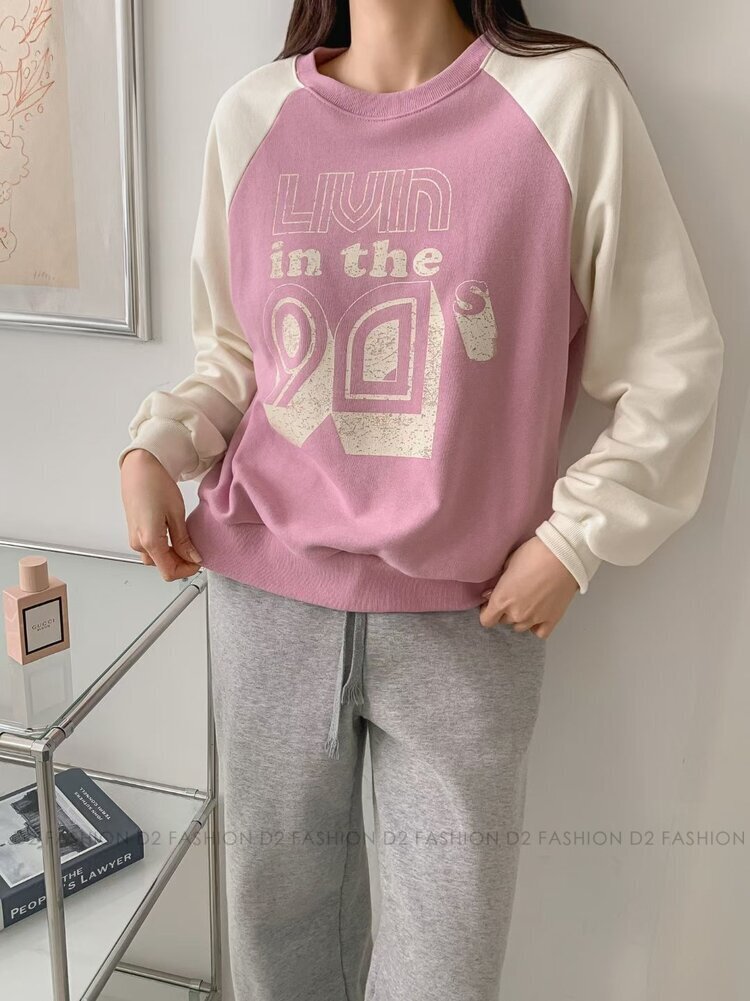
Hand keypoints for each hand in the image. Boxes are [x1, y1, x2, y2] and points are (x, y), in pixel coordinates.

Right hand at [120, 449, 202, 580]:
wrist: (139, 468)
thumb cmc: (155, 484)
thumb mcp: (176, 513)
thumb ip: (183, 541)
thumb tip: (193, 558)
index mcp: (149, 540)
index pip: (169, 572)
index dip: (187, 570)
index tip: (199, 560)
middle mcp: (138, 543)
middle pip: (163, 567)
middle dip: (181, 562)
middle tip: (196, 548)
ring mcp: (134, 538)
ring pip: (157, 559)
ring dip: (172, 556)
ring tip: (186, 539)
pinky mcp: (135, 532)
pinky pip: (151, 549)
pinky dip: (164, 548)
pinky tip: (174, 535)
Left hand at [478, 536, 578, 637]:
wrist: (563, 556)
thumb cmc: (534, 554)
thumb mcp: (508, 563)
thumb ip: (498, 582)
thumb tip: (490, 593)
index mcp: (502, 600)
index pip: (486, 620)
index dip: (487, 612)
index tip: (491, 603)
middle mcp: (516, 614)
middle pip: (504, 621)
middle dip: (506, 610)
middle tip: (514, 596)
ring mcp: (535, 619)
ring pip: (521, 627)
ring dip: (520, 617)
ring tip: (527, 602)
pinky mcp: (552, 619)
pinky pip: (540, 633)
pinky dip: (536, 626)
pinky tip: (538, 615)